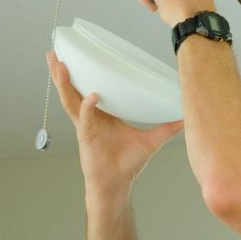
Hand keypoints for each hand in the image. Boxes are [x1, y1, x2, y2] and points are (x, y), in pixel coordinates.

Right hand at [47, 51, 182, 203]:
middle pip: (72, 90)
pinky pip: (86, 120)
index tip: (76, 54)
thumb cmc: (127, 164)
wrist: (117, 186)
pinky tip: (91, 97)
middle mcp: (89, 117)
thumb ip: (166, 128)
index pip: (88, 87)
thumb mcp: (150, 141)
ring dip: (64, 84)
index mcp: (101, 113)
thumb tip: (186, 117)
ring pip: (71, 101)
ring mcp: (85, 127)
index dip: (80, 73)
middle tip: (54, 53)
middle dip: (61, 73)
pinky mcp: (86, 139)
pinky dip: (87, 108)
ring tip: (60, 66)